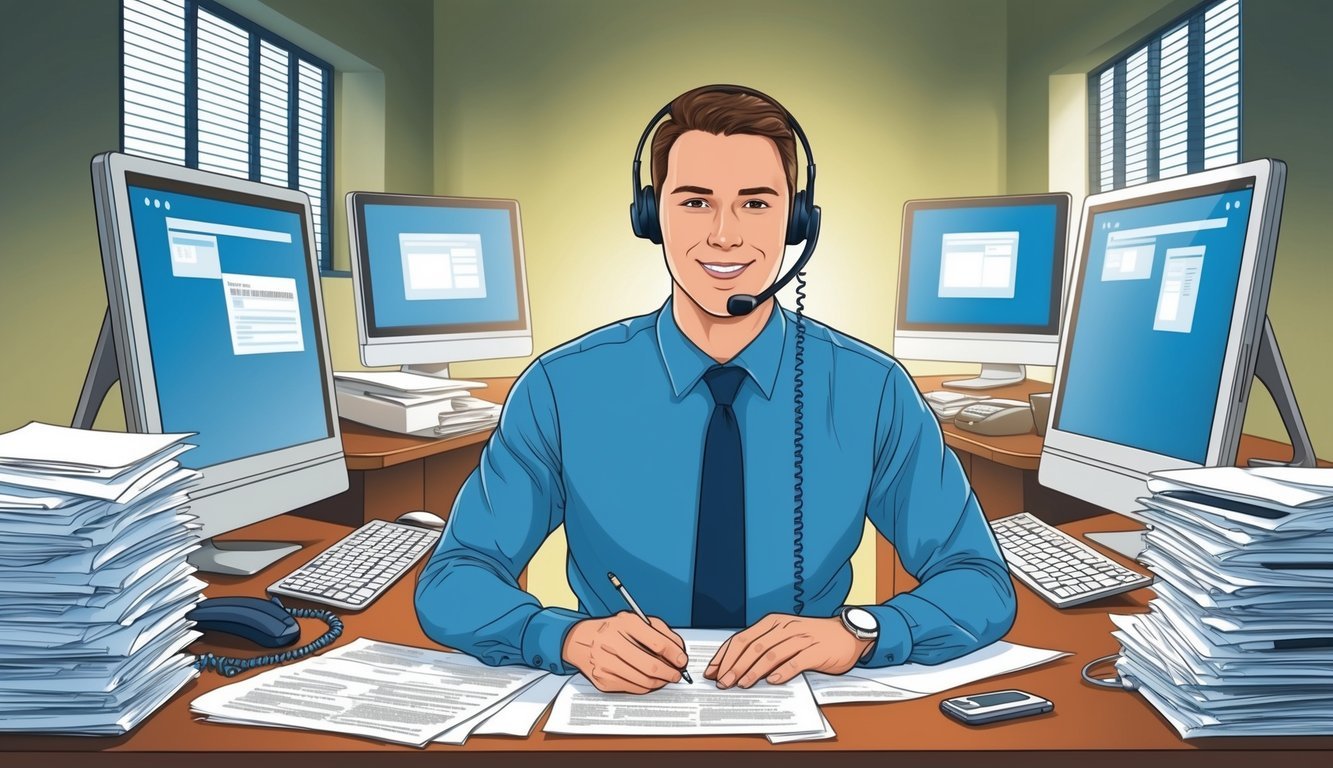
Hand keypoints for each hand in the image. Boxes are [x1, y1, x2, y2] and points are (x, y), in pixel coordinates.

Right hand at [561, 612, 688, 693]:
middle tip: (676, 674)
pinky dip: (646, 687)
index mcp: (625, 624)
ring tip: (665, 678)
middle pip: (651, 666)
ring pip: (644, 681)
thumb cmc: (613, 630)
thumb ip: (661, 632)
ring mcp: (606, 663)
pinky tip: (649, 680)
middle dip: (670, 673)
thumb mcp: (636, 621)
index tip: (681, 660)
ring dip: (660, 682)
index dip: (675, 655)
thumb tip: (679, 651)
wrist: (582, 641)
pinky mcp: (604, 680)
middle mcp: (613, 643)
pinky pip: (633, 688)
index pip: (658, 643)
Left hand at [705, 614, 873, 687]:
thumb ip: (762, 647)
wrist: (846, 634)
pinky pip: (796, 661)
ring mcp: (801, 638)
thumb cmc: (811, 638)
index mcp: (772, 622)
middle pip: (753, 647)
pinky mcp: (816, 651)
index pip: (742, 638)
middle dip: (735, 666)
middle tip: (723, 682)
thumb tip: (735, 667)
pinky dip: (783, 671)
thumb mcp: (783, 636)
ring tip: (743, 683)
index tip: (713, 671)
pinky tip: (772, 681)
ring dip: (754, 670)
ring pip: (771, 654)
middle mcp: (784, 627)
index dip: (725, 655)